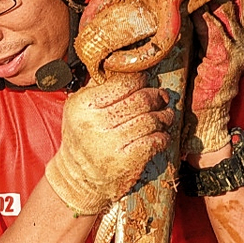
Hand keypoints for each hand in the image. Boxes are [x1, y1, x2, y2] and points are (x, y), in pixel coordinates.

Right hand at [42, 72, 172, 215]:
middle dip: (157, 97)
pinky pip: (154, 141)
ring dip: (164, 117)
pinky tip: (161, 135)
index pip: (123, 83)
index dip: (140, 81)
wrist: (77, 178)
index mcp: (84, 105)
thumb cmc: (81, 139)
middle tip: (162, 98)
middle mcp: (96, 123)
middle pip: (141, 100)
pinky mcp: (126, 161)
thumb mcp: (78, 109)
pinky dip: (162, 137)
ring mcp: (111, 143)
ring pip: (150, 120)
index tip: (145, 83)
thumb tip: (120, 65)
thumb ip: (97, 87)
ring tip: (166, 116)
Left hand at [187, 0, 243, 161]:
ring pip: (226, 9)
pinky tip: (191, 3)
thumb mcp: (210, 51)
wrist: (210, 117)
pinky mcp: (223, 57)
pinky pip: (213, 28)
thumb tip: (193, 6)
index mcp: (243, 35)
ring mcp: (236, 47)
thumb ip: (208, 29)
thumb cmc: (204, 84)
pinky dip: (202, 14)